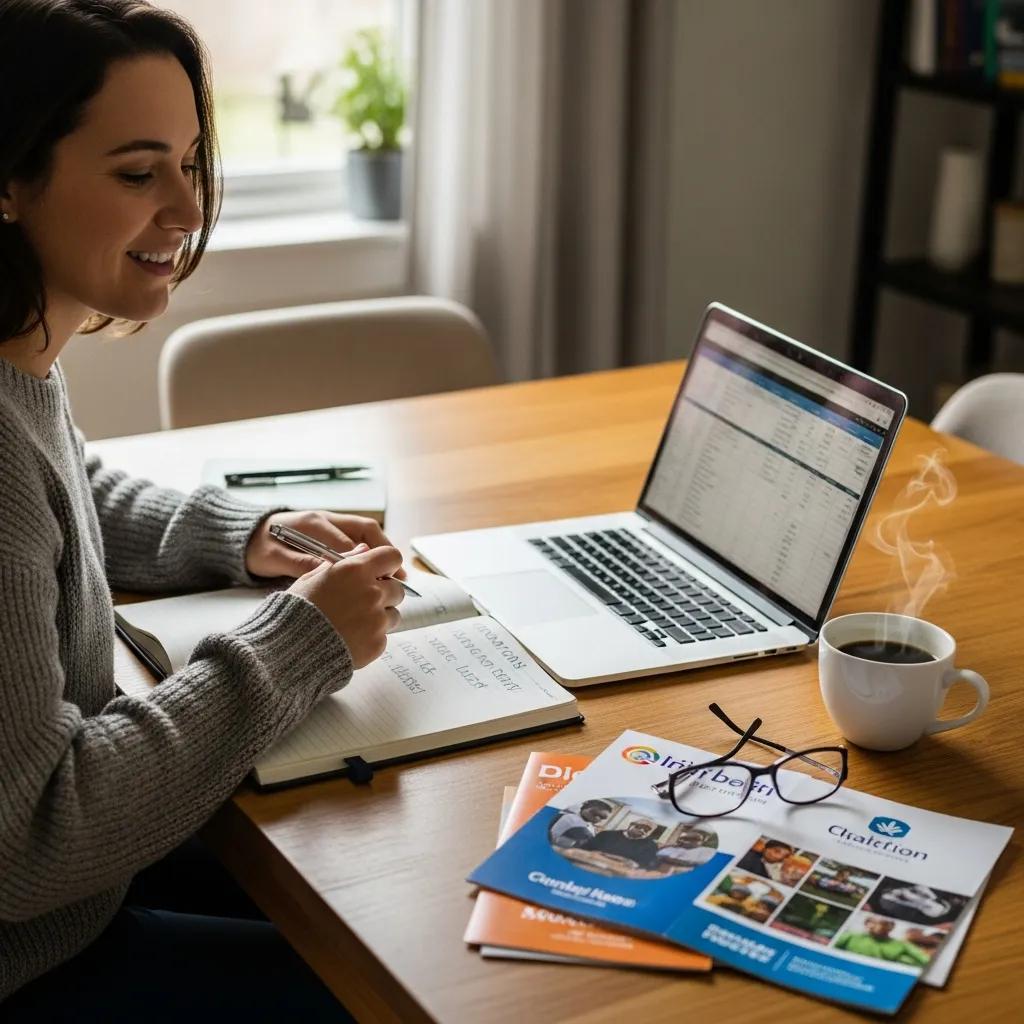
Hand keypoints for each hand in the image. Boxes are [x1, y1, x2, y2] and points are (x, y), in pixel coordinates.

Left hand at [245, 510, 406, 579]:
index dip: (366, 561)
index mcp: (312, 524)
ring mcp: (329, 521)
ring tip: (396, 574)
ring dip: (382, 551)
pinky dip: (372, 553)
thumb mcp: (274, 559)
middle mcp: (325, 518)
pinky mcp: (329, 529)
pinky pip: (358, 537)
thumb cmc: (257, 548)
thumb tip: (329, 574)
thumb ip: (301, 564)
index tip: (380, 580)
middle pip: (365, 530)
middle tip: (398, 576)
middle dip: (384, 552)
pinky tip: (379, 570)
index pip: (347, 541)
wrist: (243, 535)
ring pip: (365, 532)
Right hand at [288, 546, 405, 667]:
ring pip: (394, 614)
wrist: (289, 649)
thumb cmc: (297, 610)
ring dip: (381, 617)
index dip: (388, 564)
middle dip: (385, 594)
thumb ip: (344, 561)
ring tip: (354, 623)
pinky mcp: (377, 643)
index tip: (381, 572)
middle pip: (397, 588)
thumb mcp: (313, 577)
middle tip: (362, 603)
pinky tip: (350, 638)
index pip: (392, 557)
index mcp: (356, 570)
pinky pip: (384, 637)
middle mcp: (371, 592)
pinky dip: (371, 638)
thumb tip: (364, 550)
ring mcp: (376, 619)